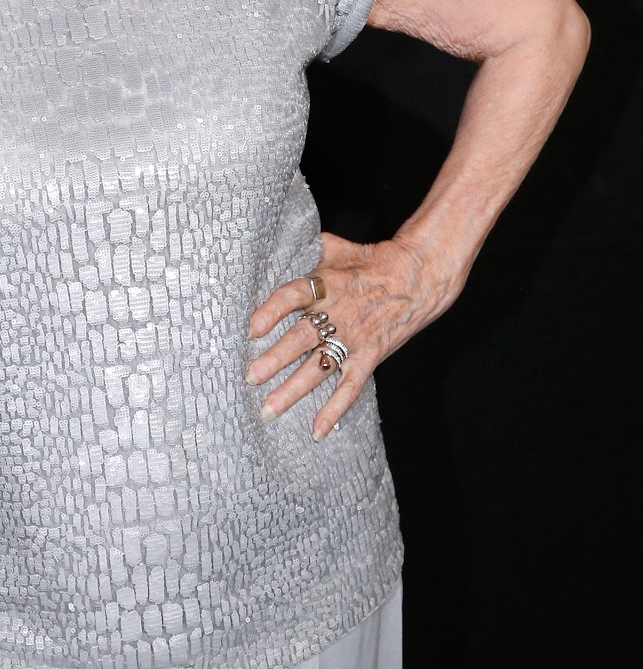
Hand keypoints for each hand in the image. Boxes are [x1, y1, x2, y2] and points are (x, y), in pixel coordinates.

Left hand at [246, 232, 455, 439]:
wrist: (419, 274)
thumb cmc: (373, 260)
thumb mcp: (340, 247)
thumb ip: (309, 248)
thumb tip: (280, 239)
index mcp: (326, 284)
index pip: (293, 297)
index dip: (271, 312)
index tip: (251, 329)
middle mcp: (337, 314)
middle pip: (300, 338)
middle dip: (273, 360)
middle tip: (249, 377)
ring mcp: (353, 338)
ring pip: (319, 367)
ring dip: (293, 390)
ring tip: (269, 409)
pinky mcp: (369, 356)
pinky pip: (350, 386)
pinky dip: (335, 410)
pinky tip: (317, 430)